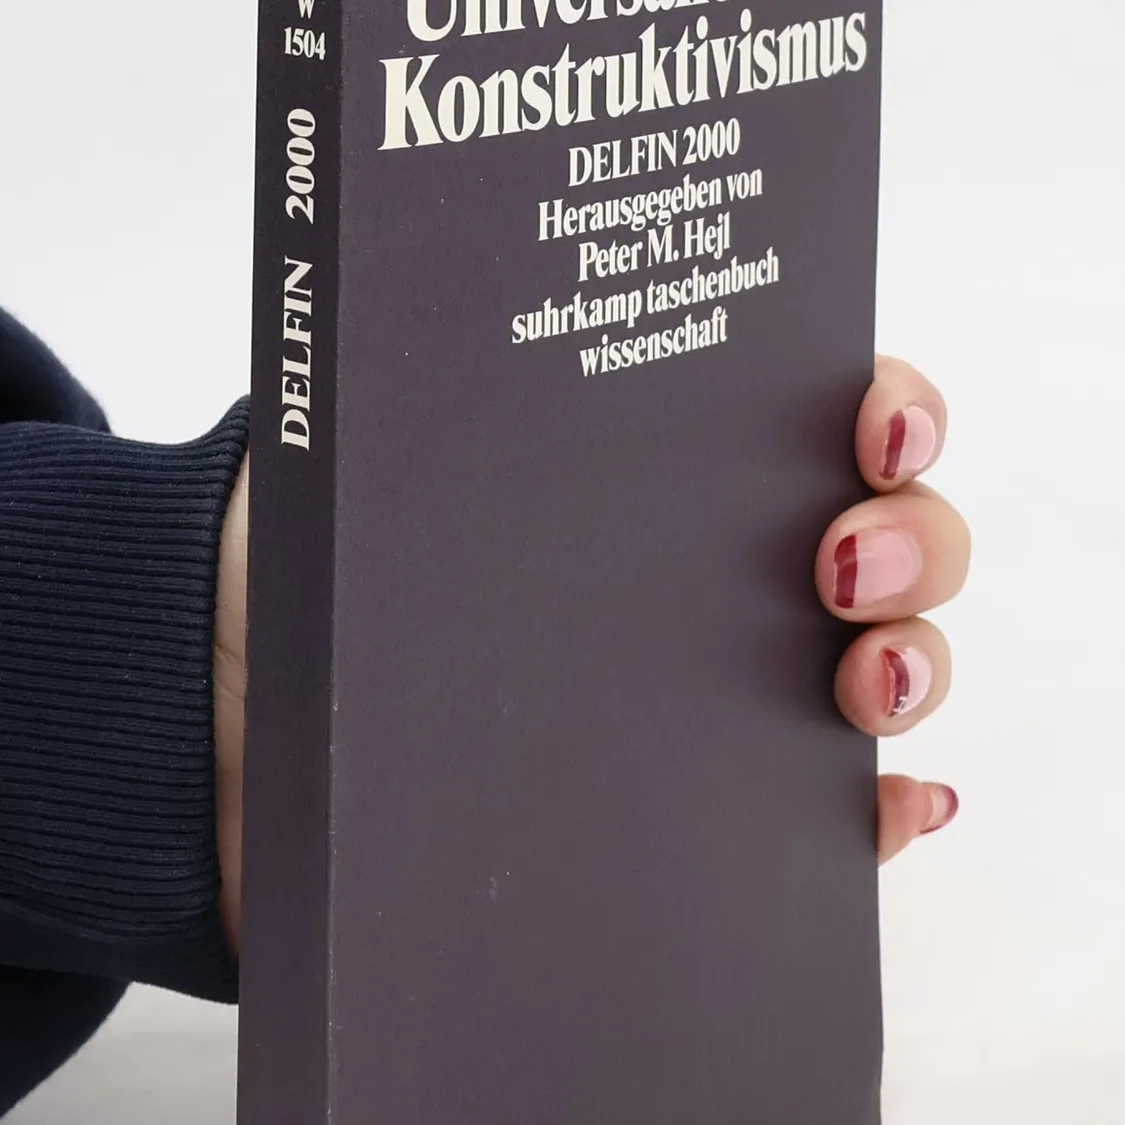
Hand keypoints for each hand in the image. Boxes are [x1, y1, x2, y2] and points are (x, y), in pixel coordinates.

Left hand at [214, 354, 969, 945]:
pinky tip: (893, 810)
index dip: (886, 407)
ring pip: (878, 669)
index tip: (874, 427)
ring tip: (865, 688)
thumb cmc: (289, 568)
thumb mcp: (345, 444)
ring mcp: (711, 691)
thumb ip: (418, 379)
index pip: (811, 411)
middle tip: (842, 569)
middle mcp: (704, 566)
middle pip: (884, 536)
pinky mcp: (691, 811)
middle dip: (913, 540)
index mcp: (647, 456)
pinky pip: (821, 818)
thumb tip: (469, 306)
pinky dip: (881, 816)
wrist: (209, 733)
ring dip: (914, 667)